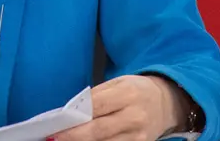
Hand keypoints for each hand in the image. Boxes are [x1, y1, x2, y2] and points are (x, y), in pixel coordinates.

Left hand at [54, 75, 192, 140]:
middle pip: (97, 130)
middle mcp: (135, 116)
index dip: (74, 116)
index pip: (96, 106)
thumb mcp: (119, 83)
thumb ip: (96, 95)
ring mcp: (138, 136)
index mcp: (128, 93)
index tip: (56, 123)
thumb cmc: (137, 91)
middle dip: (73, 136)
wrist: (165, 103)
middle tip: (54, 138)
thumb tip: (71, 111)